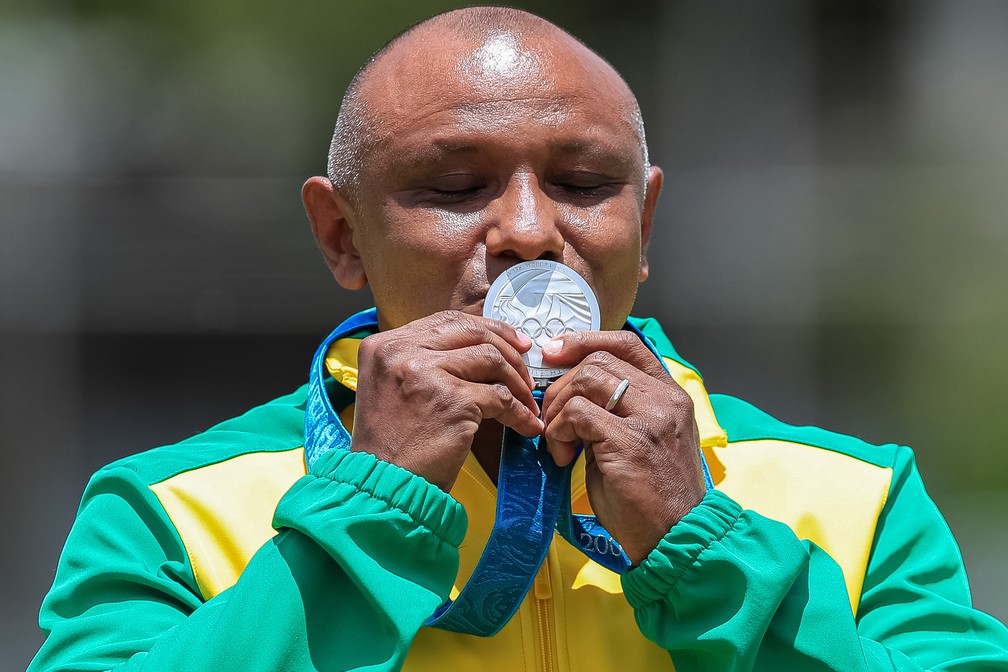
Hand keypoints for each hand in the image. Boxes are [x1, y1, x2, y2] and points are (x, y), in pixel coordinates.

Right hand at [351, 310, 542, 490]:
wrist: (383, 486)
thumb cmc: (392, 445)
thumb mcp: (393, 388)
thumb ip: (423, 362)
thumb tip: (479, 347)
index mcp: (385, 346)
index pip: (447, 322)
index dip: (486, 328)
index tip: (513, 342)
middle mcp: (402, 352)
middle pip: (472, 333)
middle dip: (509, 349)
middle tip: (527, 370)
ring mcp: (427, 374)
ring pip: (492, 360)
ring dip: (517, 383)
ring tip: (527, 403)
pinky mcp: (452, 401)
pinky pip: (501, 398)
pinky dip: (520, 413)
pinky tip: (527, 426)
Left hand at [539, 330, 704, 563]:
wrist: (674, 540)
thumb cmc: (650, 497)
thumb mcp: (637, 441)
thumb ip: (613, 411)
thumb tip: (565, 393)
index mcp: (670, 395)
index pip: (627, 344)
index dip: (585, 340)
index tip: (553, 352)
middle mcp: (665, 399)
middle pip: (598, 360)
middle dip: (561, 385)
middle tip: (550, 420)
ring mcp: (651, 417)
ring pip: (586, 380)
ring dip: (558, 410)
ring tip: (559, 443)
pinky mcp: (630, 440)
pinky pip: (577, 414)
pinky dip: (558, 432)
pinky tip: (563, 457)